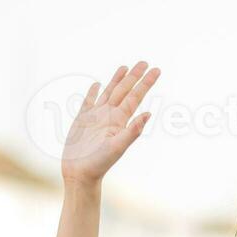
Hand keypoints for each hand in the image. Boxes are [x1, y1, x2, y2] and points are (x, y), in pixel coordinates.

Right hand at [60, 61, 159, 185]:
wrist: (80, 174)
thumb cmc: (100, 163)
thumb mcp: (117, 146)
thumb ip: (133, 130)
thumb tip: (149, 113)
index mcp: (120, 120)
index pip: (135, 97)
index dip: (145, 83)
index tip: (156, 70)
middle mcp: (110, 116)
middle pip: (125, 91)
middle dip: (134, 77)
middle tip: (145, 62)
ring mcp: (96, 117)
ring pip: (109, 93)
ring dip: (117, 80)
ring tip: (125, 67)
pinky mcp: (82, 120)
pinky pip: (89, 102)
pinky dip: (93, 92)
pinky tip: (96, 84)